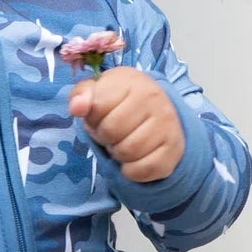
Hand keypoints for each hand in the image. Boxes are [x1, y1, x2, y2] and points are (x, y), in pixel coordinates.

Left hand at [69, 67, 184, 184]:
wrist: (158, 112)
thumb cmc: (120, 103)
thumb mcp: (98, 92)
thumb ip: (81, 95)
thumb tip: (77, 107)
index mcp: (131, 80)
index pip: (98, 107)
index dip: (93, 117)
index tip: (102, 116)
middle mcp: (154, 98)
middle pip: (112, 131)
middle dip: (105, 137)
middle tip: (113, 133)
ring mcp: (167, 123)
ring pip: (128, 152)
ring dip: (118, 154)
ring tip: (123, 143)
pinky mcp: (174, 148)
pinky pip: (143, 170)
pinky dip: (132, 171)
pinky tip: (133, 159)